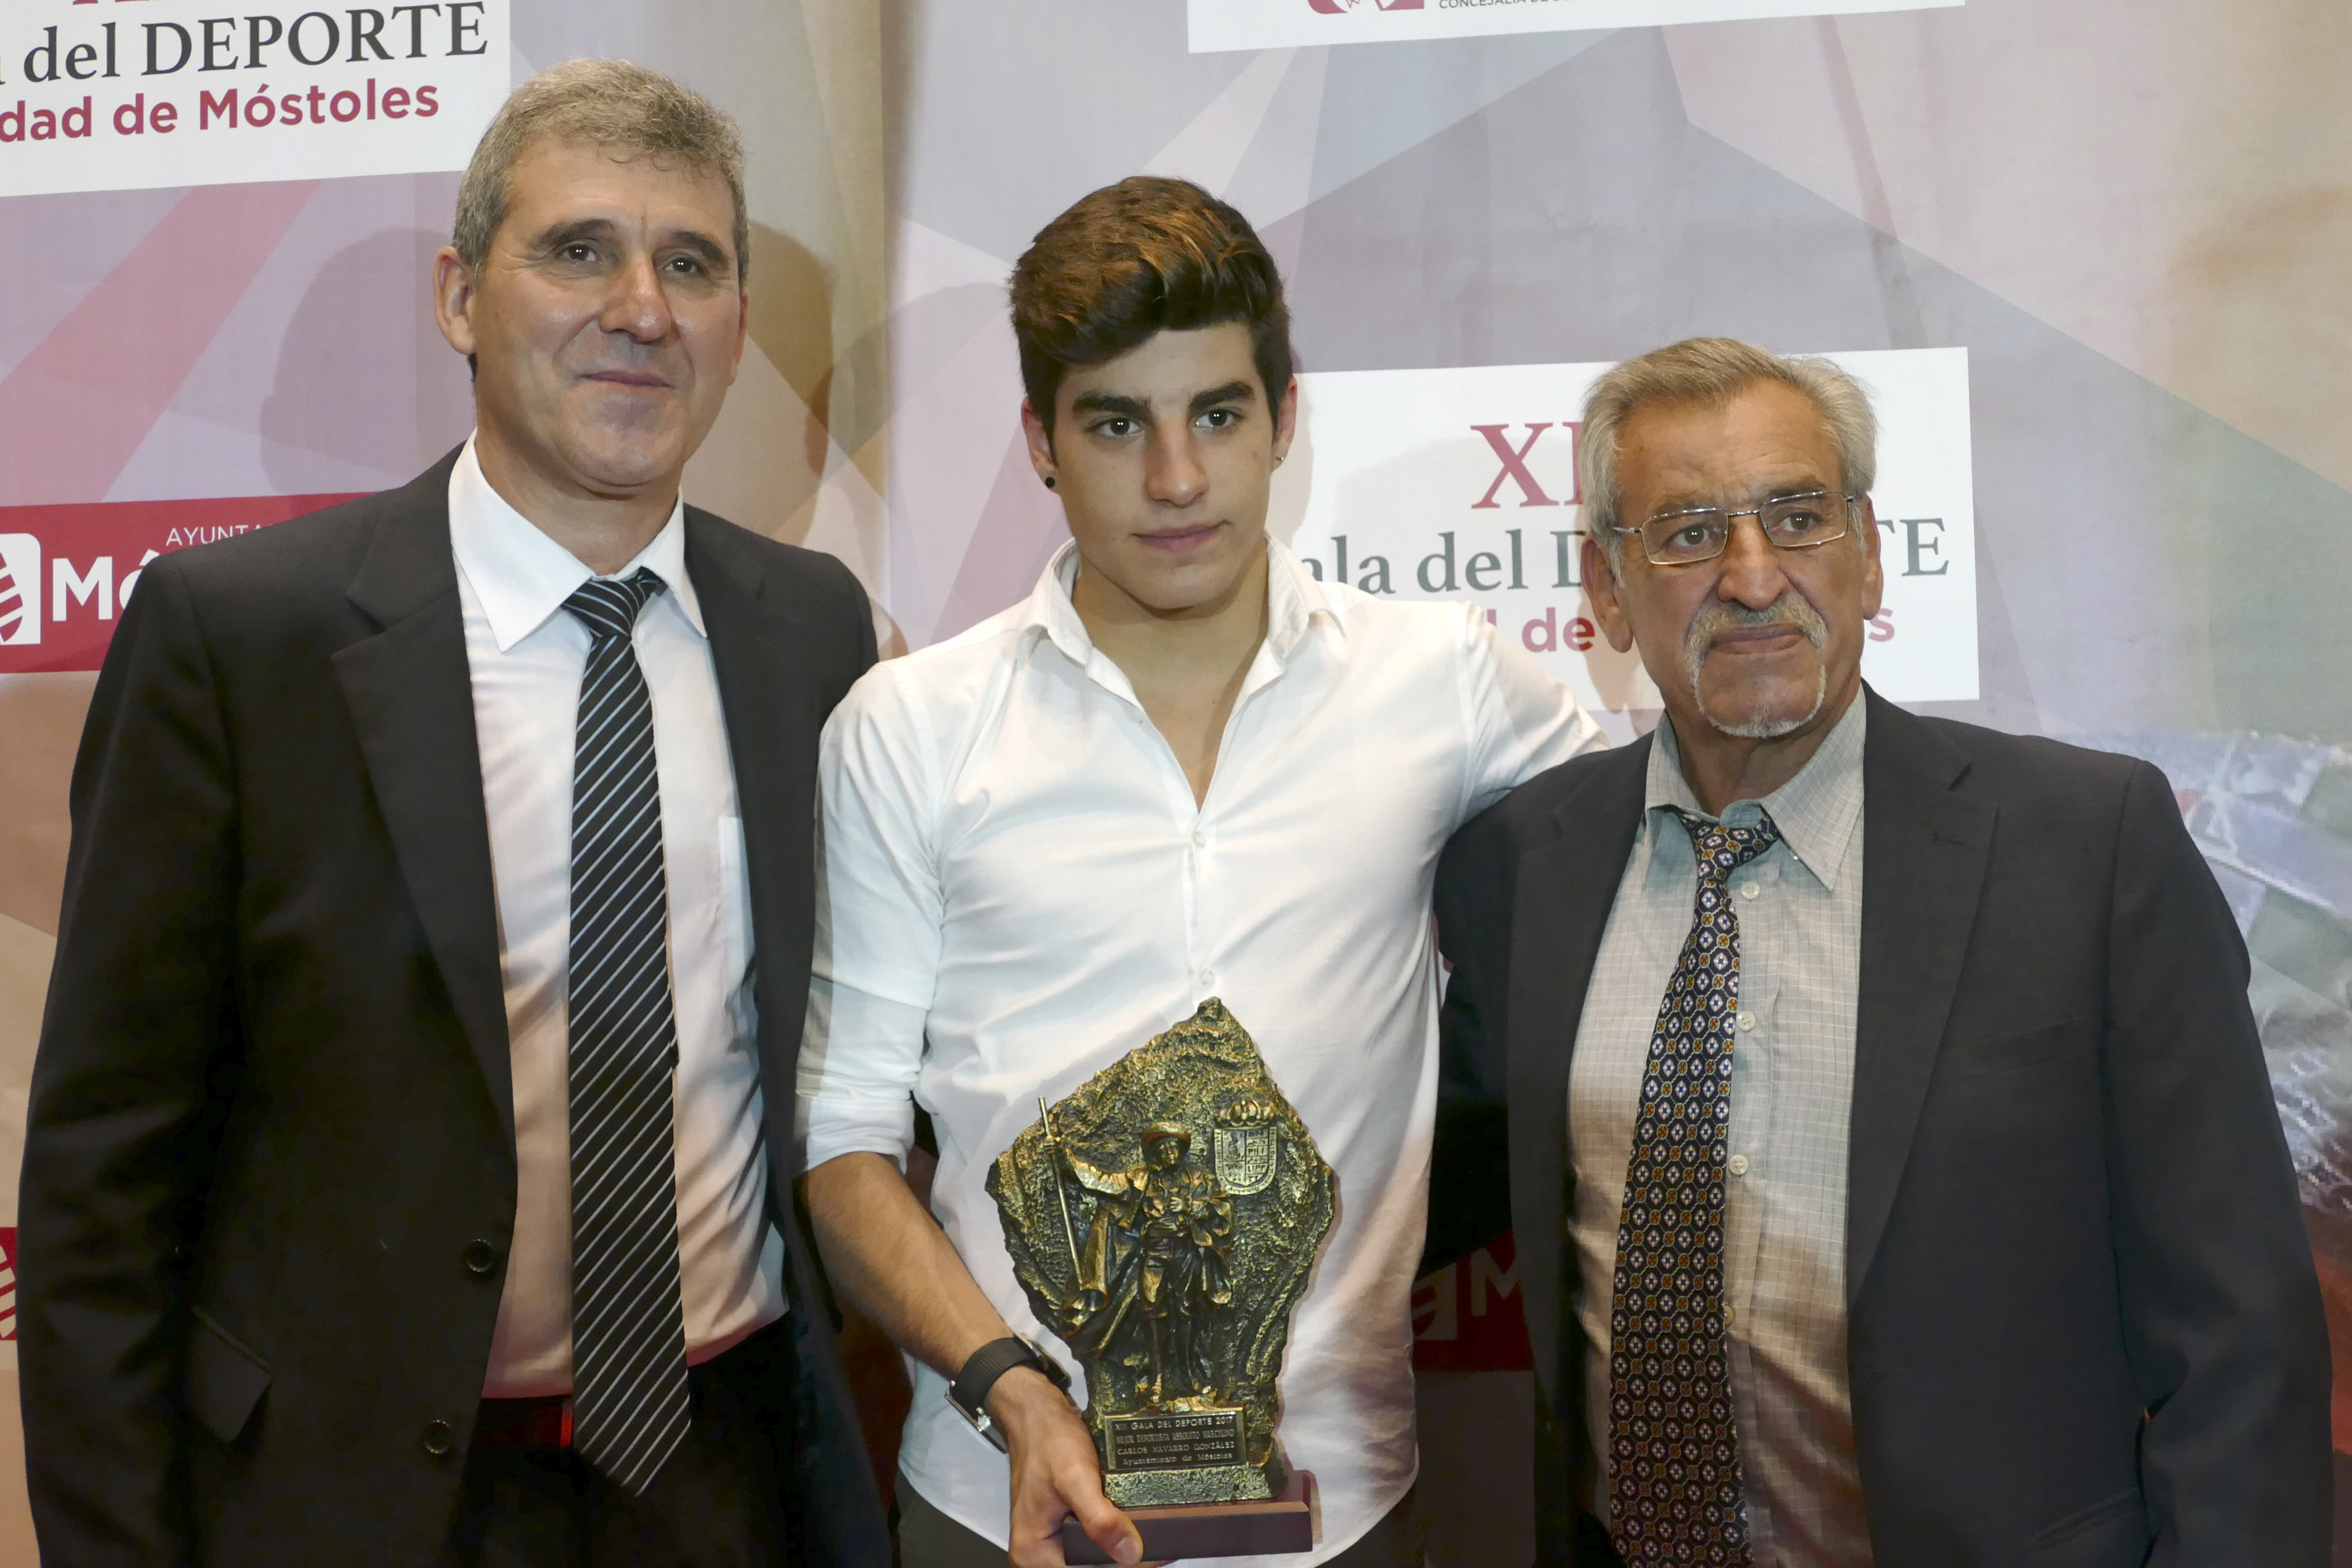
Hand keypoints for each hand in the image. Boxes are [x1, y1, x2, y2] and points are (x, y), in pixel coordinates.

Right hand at [989, 1367, 1156, 1567]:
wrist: (1036, 1412)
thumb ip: (1099, 1519)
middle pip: (1090, 1567)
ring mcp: (1053, 1540)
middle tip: (1161, 1545)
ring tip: (1156, 1536)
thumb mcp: (1075, 1479)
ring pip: (1094, 1556)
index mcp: (1035, 1553)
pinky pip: (1093, 1539)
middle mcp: (1041, 1554)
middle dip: (1123, 1558)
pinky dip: (1114, 1534)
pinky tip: (1139, 1526)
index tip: (1156, 1555)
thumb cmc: (1048, 1442)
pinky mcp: (1065, 1524)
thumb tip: (1131, 1555)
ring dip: (1121, 1547)